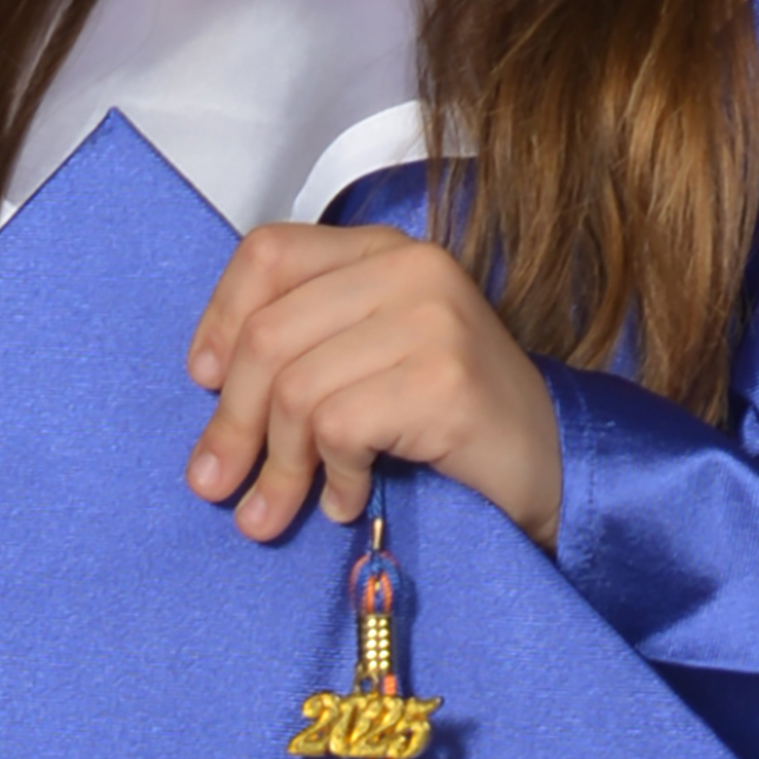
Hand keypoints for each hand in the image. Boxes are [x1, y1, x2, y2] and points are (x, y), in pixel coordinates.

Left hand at [185, 223, 560, 549]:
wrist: (555, 464)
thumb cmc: (450, 416)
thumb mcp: (369, 357)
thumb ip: (304, 346)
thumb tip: (207, 389)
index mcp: (383, 249)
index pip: (269, 253)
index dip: (220, 318)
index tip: (203, 380)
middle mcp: (410, 267)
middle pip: (269, 335)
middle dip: (231, 421)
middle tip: (216, 484)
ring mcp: (434, 319)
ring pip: (297, 390)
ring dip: (278, 466)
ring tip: (277, 510)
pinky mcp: (446, 379)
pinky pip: (341, 428)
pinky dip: (330, 478)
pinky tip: (346, 501)